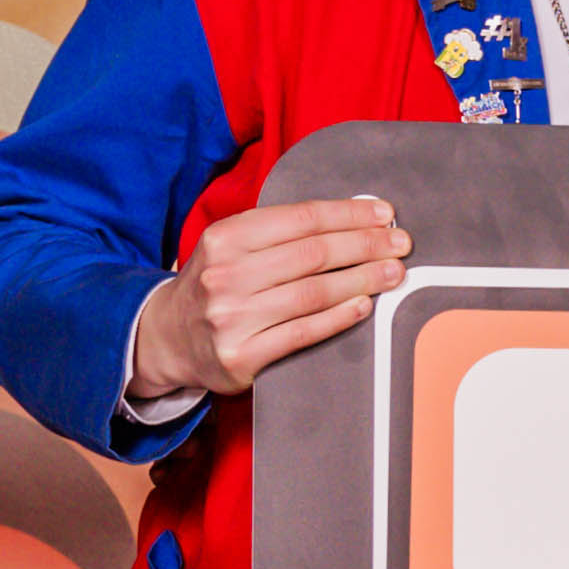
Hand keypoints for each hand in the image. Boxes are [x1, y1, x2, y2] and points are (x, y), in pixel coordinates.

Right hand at [133, 196, 407, 403]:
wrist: (167, 337)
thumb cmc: (216, 285)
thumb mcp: (232, 246)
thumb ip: (280, 233)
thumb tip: (353, 219)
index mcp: (224, 238)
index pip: (301, 219)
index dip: (349, 214)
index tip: (385, 214)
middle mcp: (225, 275)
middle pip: (313, 254)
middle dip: (366, 245)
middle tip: (401, 244)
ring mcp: (232, 317)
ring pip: (313, 293)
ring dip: (363, 281)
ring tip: (394, 273)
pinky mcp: (241, 355)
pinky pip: (304, 332)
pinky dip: (340, 317)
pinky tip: (365, 305)